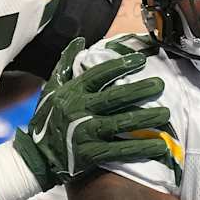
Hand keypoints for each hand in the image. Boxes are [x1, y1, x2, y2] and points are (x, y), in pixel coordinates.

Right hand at [14, 38, 173, 186]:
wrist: (34, 158)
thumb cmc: (46, 120)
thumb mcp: (50, 89)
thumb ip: (66, 64)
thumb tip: (80, 41)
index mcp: (72, 93)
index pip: (98, 75)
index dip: (120, 66)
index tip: (140, 60)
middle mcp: (78, 110)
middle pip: (114, 98)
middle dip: (139, 90)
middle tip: (160, 85)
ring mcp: (84, 133)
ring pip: (120, 123)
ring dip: (145, 119)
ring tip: (165, 114)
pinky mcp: (90, 155)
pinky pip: (120, 150)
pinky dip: (140, 148)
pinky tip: (158, 145)